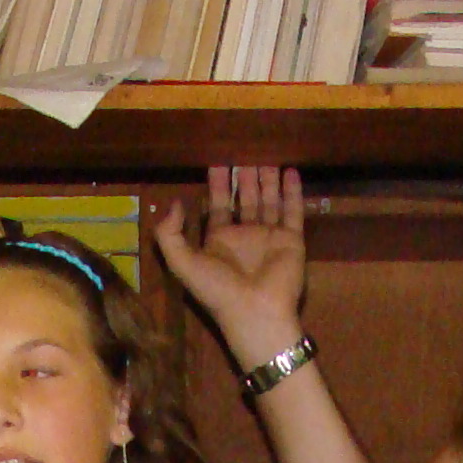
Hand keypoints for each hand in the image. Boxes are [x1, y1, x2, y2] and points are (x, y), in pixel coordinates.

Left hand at [153, 166, 309, 370]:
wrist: (256, 312)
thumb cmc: (218, 289)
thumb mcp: (181, 263)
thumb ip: (169, 233)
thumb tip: (176, 202)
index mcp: (219, 241)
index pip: (219, 207)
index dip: (217, 185)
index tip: (217, 161)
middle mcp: (245, 236)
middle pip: (245, 199)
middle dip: (243, 177)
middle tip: (243, 150)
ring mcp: (270, 237)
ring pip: (269, 200)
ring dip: (267, 179)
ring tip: (266, 154)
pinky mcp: (292, 240)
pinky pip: (293, 210)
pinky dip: (293, 191)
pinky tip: (290, 171)